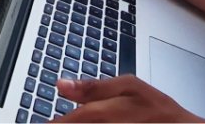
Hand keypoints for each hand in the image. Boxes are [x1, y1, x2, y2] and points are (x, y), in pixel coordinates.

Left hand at [55, 76, 204, 122]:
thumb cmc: (158, 111)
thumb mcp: (129, 87)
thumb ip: (93, 87)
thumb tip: (61, 84)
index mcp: (102, 115)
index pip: (64, 123)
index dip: (53, 123)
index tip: (46, 121)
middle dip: (64, 123)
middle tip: (62, 119)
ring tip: (76, 121)